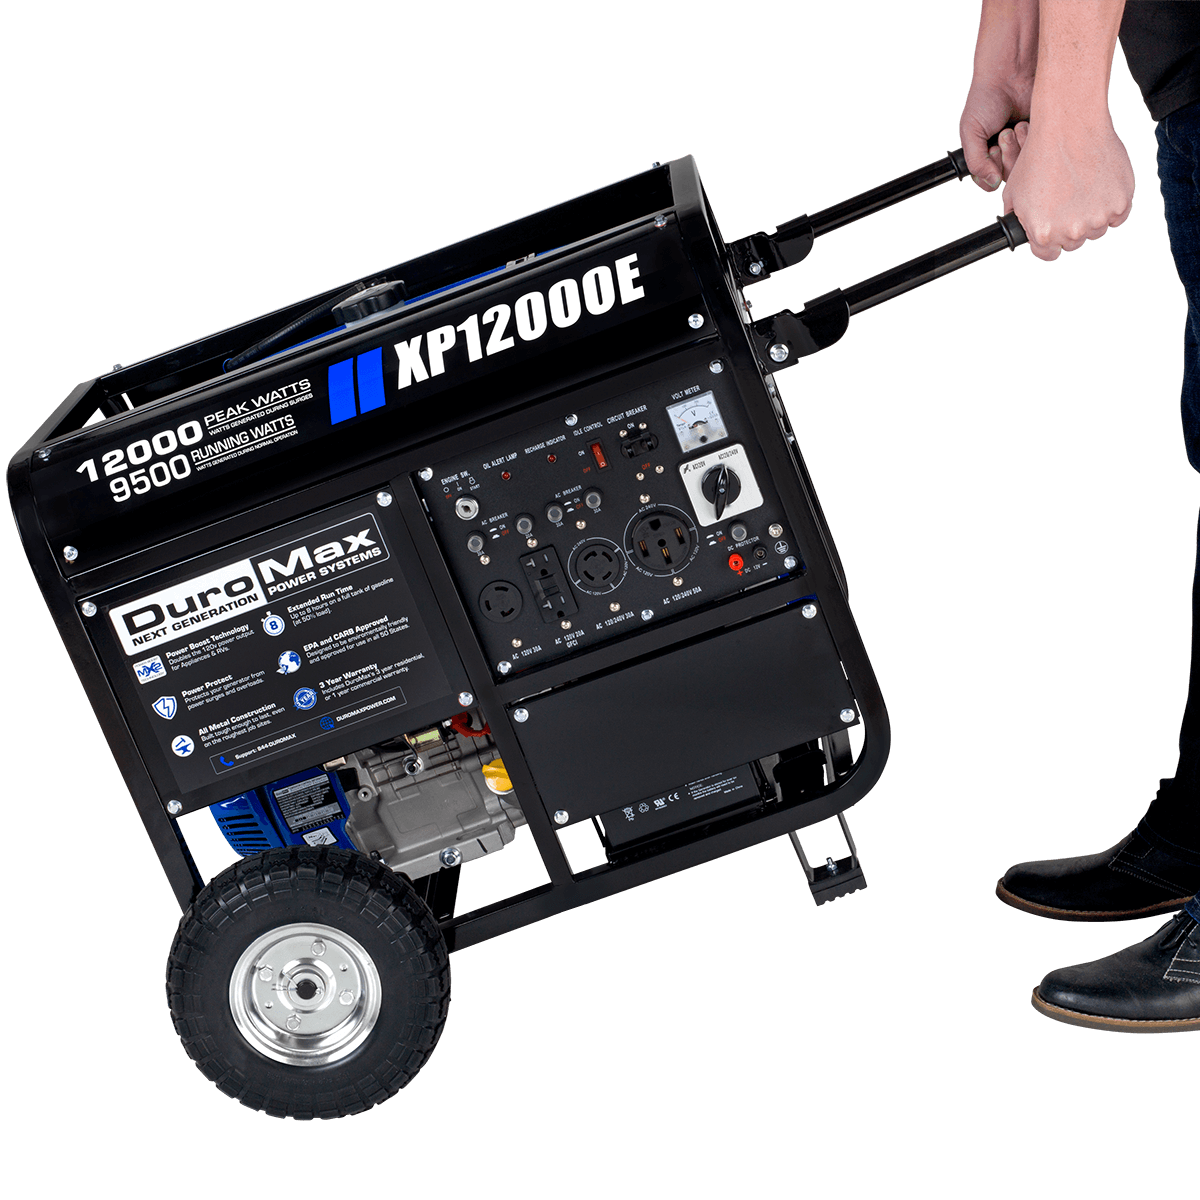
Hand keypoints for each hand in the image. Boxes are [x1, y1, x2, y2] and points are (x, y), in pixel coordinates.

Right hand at [959, 71, 1033, 192]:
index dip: (989, 172)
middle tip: (1003, 134)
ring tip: (1015, 126)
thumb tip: (991, 183)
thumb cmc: (986, 99)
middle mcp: (1002, 154)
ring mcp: (1022, 147)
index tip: (990, 151)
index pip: (987, 182)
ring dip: (1018, 147)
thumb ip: (975, 162)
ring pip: (1023, 168)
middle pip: (1007, 177)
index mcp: (982, 155)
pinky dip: (1031, 139)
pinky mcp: (1039, 139)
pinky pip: (1039, 153)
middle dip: (1005, 156)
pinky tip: (1026, 124)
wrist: (1010, 74)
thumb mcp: (970, 133)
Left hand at [1001, 114, 1133, 261]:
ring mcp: (1099, 217)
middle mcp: (1072, 231)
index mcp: (1044, 233)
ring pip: (1097, 230)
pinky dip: (1111, 206)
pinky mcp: (1121, 202)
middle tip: (1067, 203)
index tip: (1051, 231)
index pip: (1047, 254)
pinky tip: (1100, 188)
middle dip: (1068, 227)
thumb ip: (1019, 220)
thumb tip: (1021, 230)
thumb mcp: (1013, 194)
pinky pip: (1118, 216)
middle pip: (1073, 242)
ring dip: (1091, 217)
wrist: (1069, 127)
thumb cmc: (1039, 156)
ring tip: (1083, 190)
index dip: (1047, 242)